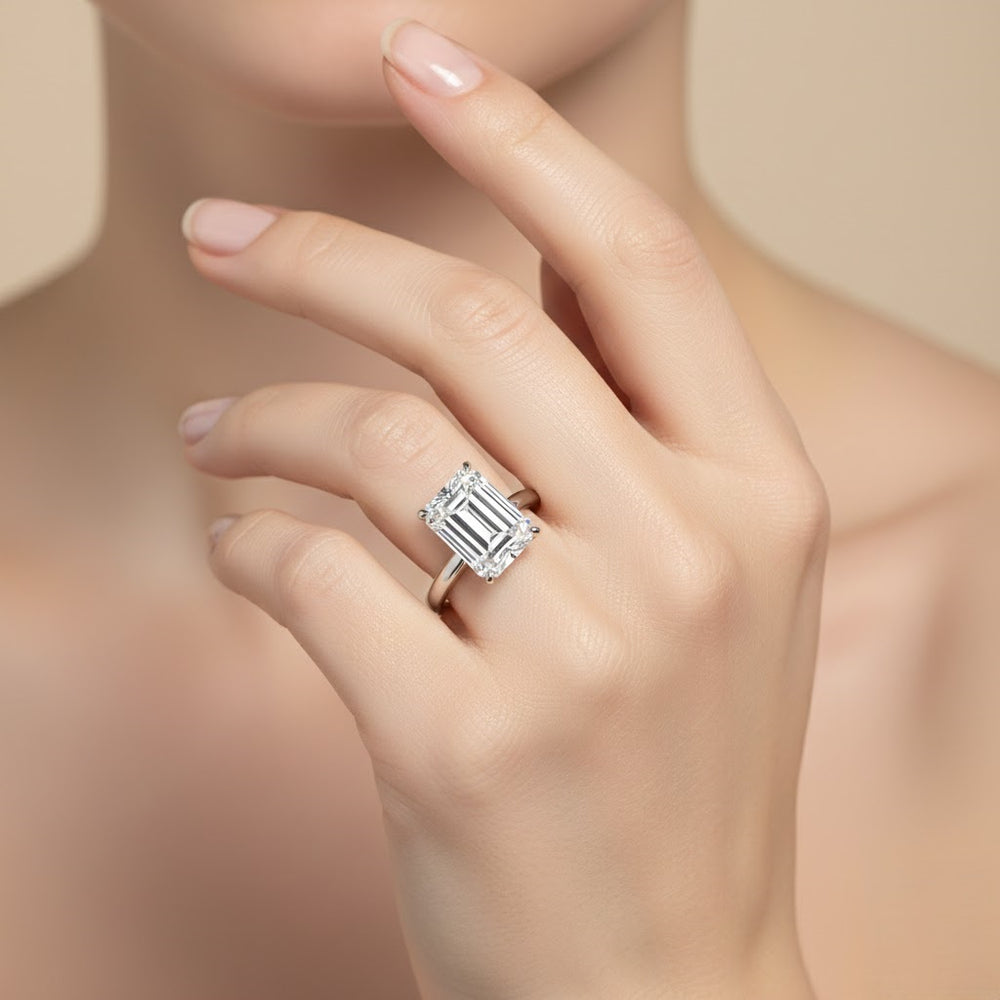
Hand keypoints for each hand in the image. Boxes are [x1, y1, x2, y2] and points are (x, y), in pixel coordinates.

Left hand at [177, 18, 825, 999]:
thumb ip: (625, 429)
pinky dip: (251, 547)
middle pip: (463, 324)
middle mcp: (684, 552)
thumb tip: (519, 273)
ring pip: (370, 444)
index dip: (521, 137)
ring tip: (212, 434)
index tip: (421, 55)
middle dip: (317, 254)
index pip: (635, 260)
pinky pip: (309, 575)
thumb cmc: (672, 769)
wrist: (670, 980)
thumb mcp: (704, 585)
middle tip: (220, 233)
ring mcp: (580, 653)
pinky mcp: (463, 745)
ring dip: (262, 420)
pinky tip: (245, 552)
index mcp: (756, 493)